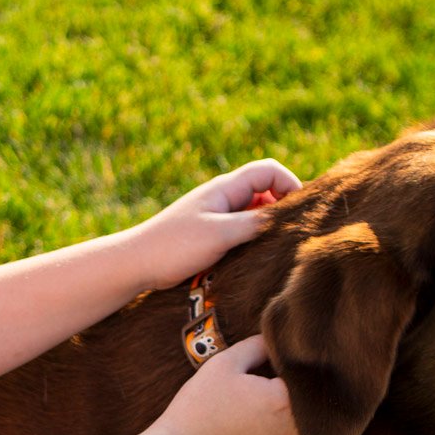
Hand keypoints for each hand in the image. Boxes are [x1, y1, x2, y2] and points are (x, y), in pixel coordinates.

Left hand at [127, 159, 302, 290]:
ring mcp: (218, 216)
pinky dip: (254, 240)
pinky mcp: (212, 235)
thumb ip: (255, 223)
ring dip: (269, 226)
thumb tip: (289, 218)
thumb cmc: (174, 246)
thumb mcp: (220, 234)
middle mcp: (223, 197)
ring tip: (276, 248)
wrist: (136, 263)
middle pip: (266, 190)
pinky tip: (257, 258)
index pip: (269, 170)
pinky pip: (242, 231)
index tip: (298, 212)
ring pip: (256, 213)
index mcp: (225, 188)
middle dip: (284, 207)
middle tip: (293, 233)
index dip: (290, 183)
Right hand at [153, 336, 316, 434]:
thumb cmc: (199, 408)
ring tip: (322, 408)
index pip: (317, 379)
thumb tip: (278, 339)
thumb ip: (256, 346)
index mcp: (283, 400)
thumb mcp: (224, 364)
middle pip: (333, 413)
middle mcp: (295, 431)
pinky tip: (304, 432)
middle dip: (330, 397)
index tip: (316, 359)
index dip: (317, 368)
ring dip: (331, 425)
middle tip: (326, 382)